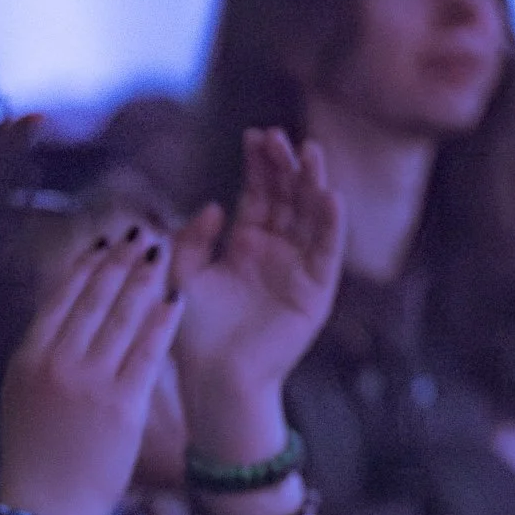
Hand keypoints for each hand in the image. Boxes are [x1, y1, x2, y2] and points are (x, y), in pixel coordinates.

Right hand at [0, 234, 184, 514]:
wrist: (43, 511)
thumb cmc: (34, 458)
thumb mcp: (20, 397)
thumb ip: (40, 356)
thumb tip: (63, 317)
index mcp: (27, 358)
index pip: (61, 298)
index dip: (87, 266)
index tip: (105, 244)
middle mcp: (56, 363)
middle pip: (94, 298)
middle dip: (120, 260)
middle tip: (142, 234)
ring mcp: (89, 383)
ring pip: (122, 317)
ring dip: (145, 279)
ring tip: (164, 252)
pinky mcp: (122, 405)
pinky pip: (147, 352)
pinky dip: (163, 321)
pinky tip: (176, 298)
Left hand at [170, 130, 342, 461]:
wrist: (213, 379)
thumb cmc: (193, 333)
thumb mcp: (183, 276)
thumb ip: (192, 239)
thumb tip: (214, 204)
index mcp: (245, 244)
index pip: (258, 193)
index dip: (258, 165)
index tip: (253, 135)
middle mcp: (276, 252)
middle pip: (287, 197)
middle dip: (284, 165)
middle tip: (279, 136)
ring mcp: (298, 269)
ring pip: (311, 216)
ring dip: (313, 184)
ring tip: (310, 152)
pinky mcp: (315, 291)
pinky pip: (326, 251)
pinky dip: (331, 224)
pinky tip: (329, 196)